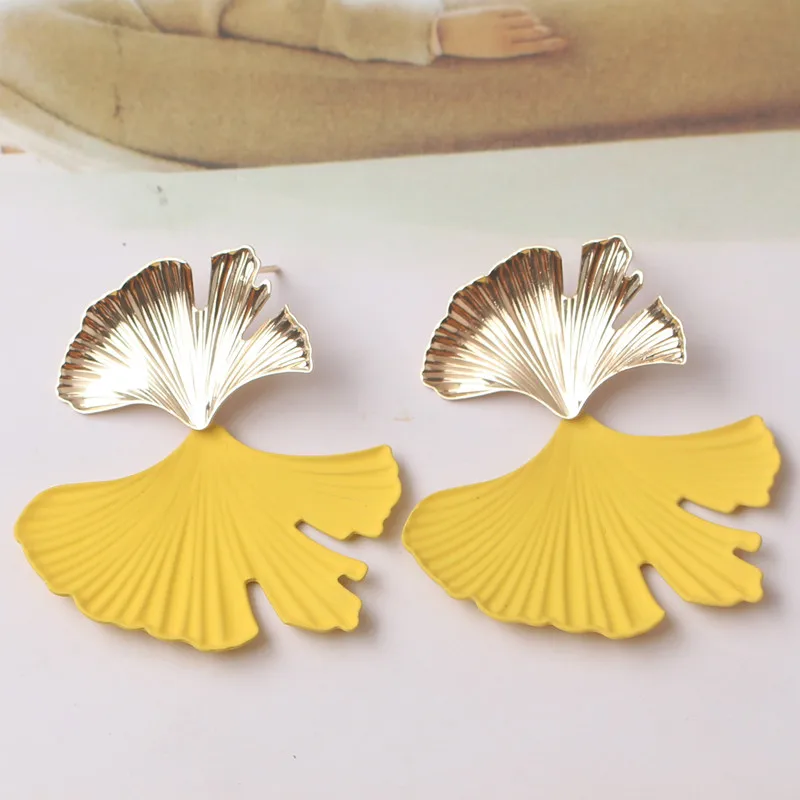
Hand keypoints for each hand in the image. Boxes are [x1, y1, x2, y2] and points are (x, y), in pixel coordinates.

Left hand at [436, 7, 565, 59]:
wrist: (447, 35)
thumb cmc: (468, 48)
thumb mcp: (488, 53)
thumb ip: (507, 46)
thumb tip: (526, 37)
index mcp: (503, 51)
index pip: (533, 47)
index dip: (549, 45)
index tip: (563, 43)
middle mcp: (504, 36)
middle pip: (534, 33)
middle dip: (545, 34)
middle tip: (553, 36)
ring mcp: (500, 23)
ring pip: (527, 21)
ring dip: (535, 24)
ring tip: (540, 28)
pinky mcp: (494, 11)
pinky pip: (516, 11)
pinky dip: (525, 14)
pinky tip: (528, 16)